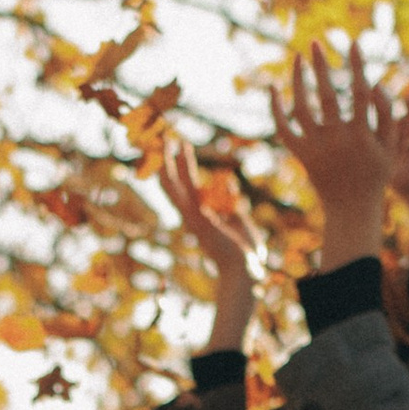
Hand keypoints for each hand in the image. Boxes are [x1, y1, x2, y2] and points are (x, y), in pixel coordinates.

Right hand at [155, 136, 255, 351]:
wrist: (245, 272)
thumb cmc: (246, 254)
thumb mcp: (243, 222)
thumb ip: (235, 204)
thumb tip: (228, 183)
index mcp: (205, 215)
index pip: (190, 185)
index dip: (185, 165)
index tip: (185, 146)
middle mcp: (194, 215)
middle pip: (178, 182)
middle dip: (171, 159)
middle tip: (166, 137)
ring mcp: (192, 218)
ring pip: (174, 186)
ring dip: (167, 164)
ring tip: (162, 142)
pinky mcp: (196, 220)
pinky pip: (180, 197)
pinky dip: (171, 180)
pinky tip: (164, 167)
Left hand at [272, 43, 396, 269]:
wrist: (351, 209)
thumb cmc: (376, 175)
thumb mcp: (391, 147)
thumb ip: (387, 114)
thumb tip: (375, 83)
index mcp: (362, 133)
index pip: (359, 91)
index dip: (356, 65)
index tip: (352, 43)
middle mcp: (337, 138)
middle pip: (326, 94)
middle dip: (320, 65)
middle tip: (314, 42)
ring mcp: (316, 147)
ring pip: (301, 108)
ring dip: (297, 81)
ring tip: (296, 58)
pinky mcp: (301, 155)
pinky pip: (283, 129)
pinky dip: (275, 109)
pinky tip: (274, 88)